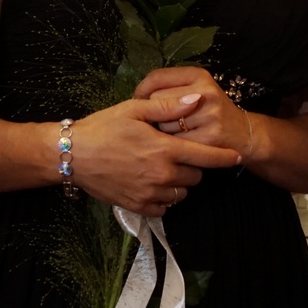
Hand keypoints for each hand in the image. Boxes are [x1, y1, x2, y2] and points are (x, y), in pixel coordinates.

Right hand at [65, 97, 238, 216]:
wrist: (72, 156)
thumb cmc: (103, 128)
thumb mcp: (134, 110)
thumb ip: (168, 107)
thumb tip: (196, 100)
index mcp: (165, 149)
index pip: (206, 156)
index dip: (224, 157)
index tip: (236, 157)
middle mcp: (162, 175)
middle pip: (196, 176)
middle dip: (192, 165)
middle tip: (175, 153)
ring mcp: (150, 193)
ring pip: (182, 193)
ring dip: (179, 183)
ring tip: (162, 168)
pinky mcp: (138, 206)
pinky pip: (165, 207)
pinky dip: (164, 198)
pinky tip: (152, 184)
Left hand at [136, 67, 253, 163]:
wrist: (244, 134)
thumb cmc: (213, 111)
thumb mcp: (197, 89)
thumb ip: (170, 86)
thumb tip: (138, 96)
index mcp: (199, 75)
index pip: (157, 77)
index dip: (142, 90)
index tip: (140, 100)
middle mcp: (204, 92)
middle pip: (157, 100)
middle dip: (156, 112)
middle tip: (164, 119)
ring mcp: (208, 116)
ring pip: (163, 123)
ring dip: (163, 131)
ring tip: (178, 131)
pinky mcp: (207, 139)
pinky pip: (174, 142)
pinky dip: (173, 145)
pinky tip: (182, 144)